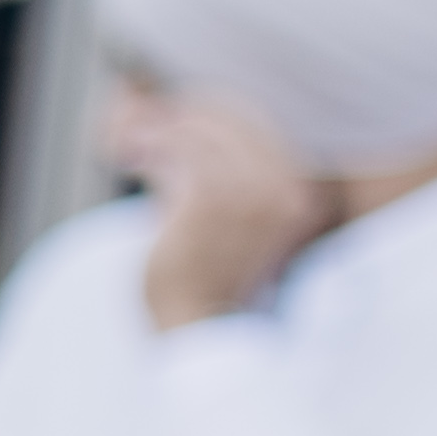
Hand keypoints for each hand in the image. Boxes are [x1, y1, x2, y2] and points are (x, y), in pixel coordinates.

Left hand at [116, 80, 330, 327]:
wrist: (201, 327)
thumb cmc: (212, 274)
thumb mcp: (238, 221)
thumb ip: (229, 173)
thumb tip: (185, 117)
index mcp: (305, 194)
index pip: (264, 126)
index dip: (216, 110)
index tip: (180, 108)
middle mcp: (286, 191)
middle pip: (234, 121)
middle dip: (187, 112)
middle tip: (148, 113)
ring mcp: (250, 195)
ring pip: (201, 133)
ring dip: (162, 129)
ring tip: (134, 137)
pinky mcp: (208, 200)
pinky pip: (177, 151)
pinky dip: (150, 145)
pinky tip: (131, 150)